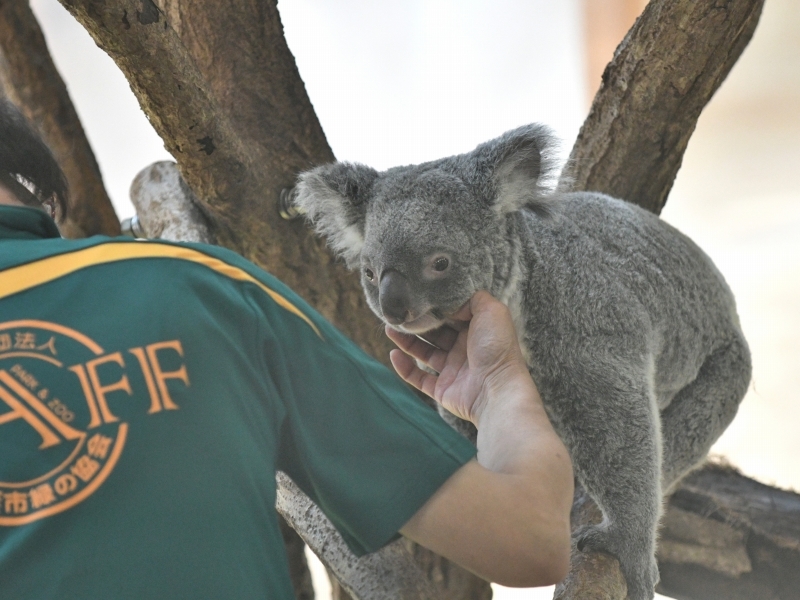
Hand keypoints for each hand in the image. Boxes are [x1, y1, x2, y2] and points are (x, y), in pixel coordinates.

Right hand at [387, 291, 529, 425]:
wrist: (496, 389)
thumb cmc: (496, 347)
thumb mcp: (492, 310)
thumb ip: (472, 298)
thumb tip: (448, 300)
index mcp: (477, 330)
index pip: (451, 315)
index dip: (434, 306)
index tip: (417, 296)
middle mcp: (465, 348)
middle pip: (435, 333)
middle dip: (417, 323)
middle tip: (399, 312)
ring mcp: (453, 370)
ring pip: (424, 353)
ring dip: (406, 341)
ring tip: (390, 328)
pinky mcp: (442, 389)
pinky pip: (419, 378)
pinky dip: (405, 368)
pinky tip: (393, 355)